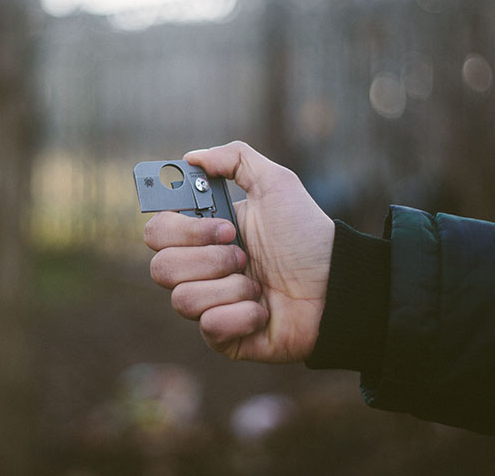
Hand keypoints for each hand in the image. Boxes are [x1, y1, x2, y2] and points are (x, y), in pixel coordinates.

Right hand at [144, 141, 334, 361]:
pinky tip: (264, 310)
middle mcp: (200, 270)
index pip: (157, 232)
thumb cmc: (307, 235)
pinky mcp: (224, 337)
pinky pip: (210, 327)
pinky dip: (242, 316)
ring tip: (260, 285)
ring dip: (230, 288)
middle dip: (209, 260)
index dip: (182, 230)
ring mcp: (210, 304)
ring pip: (183, 300)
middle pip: (161, 270)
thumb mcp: (276, 183)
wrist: (338, 283)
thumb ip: (234, 158)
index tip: (223, 226)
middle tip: (244, 254)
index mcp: (203, 236)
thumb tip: (191, 156)